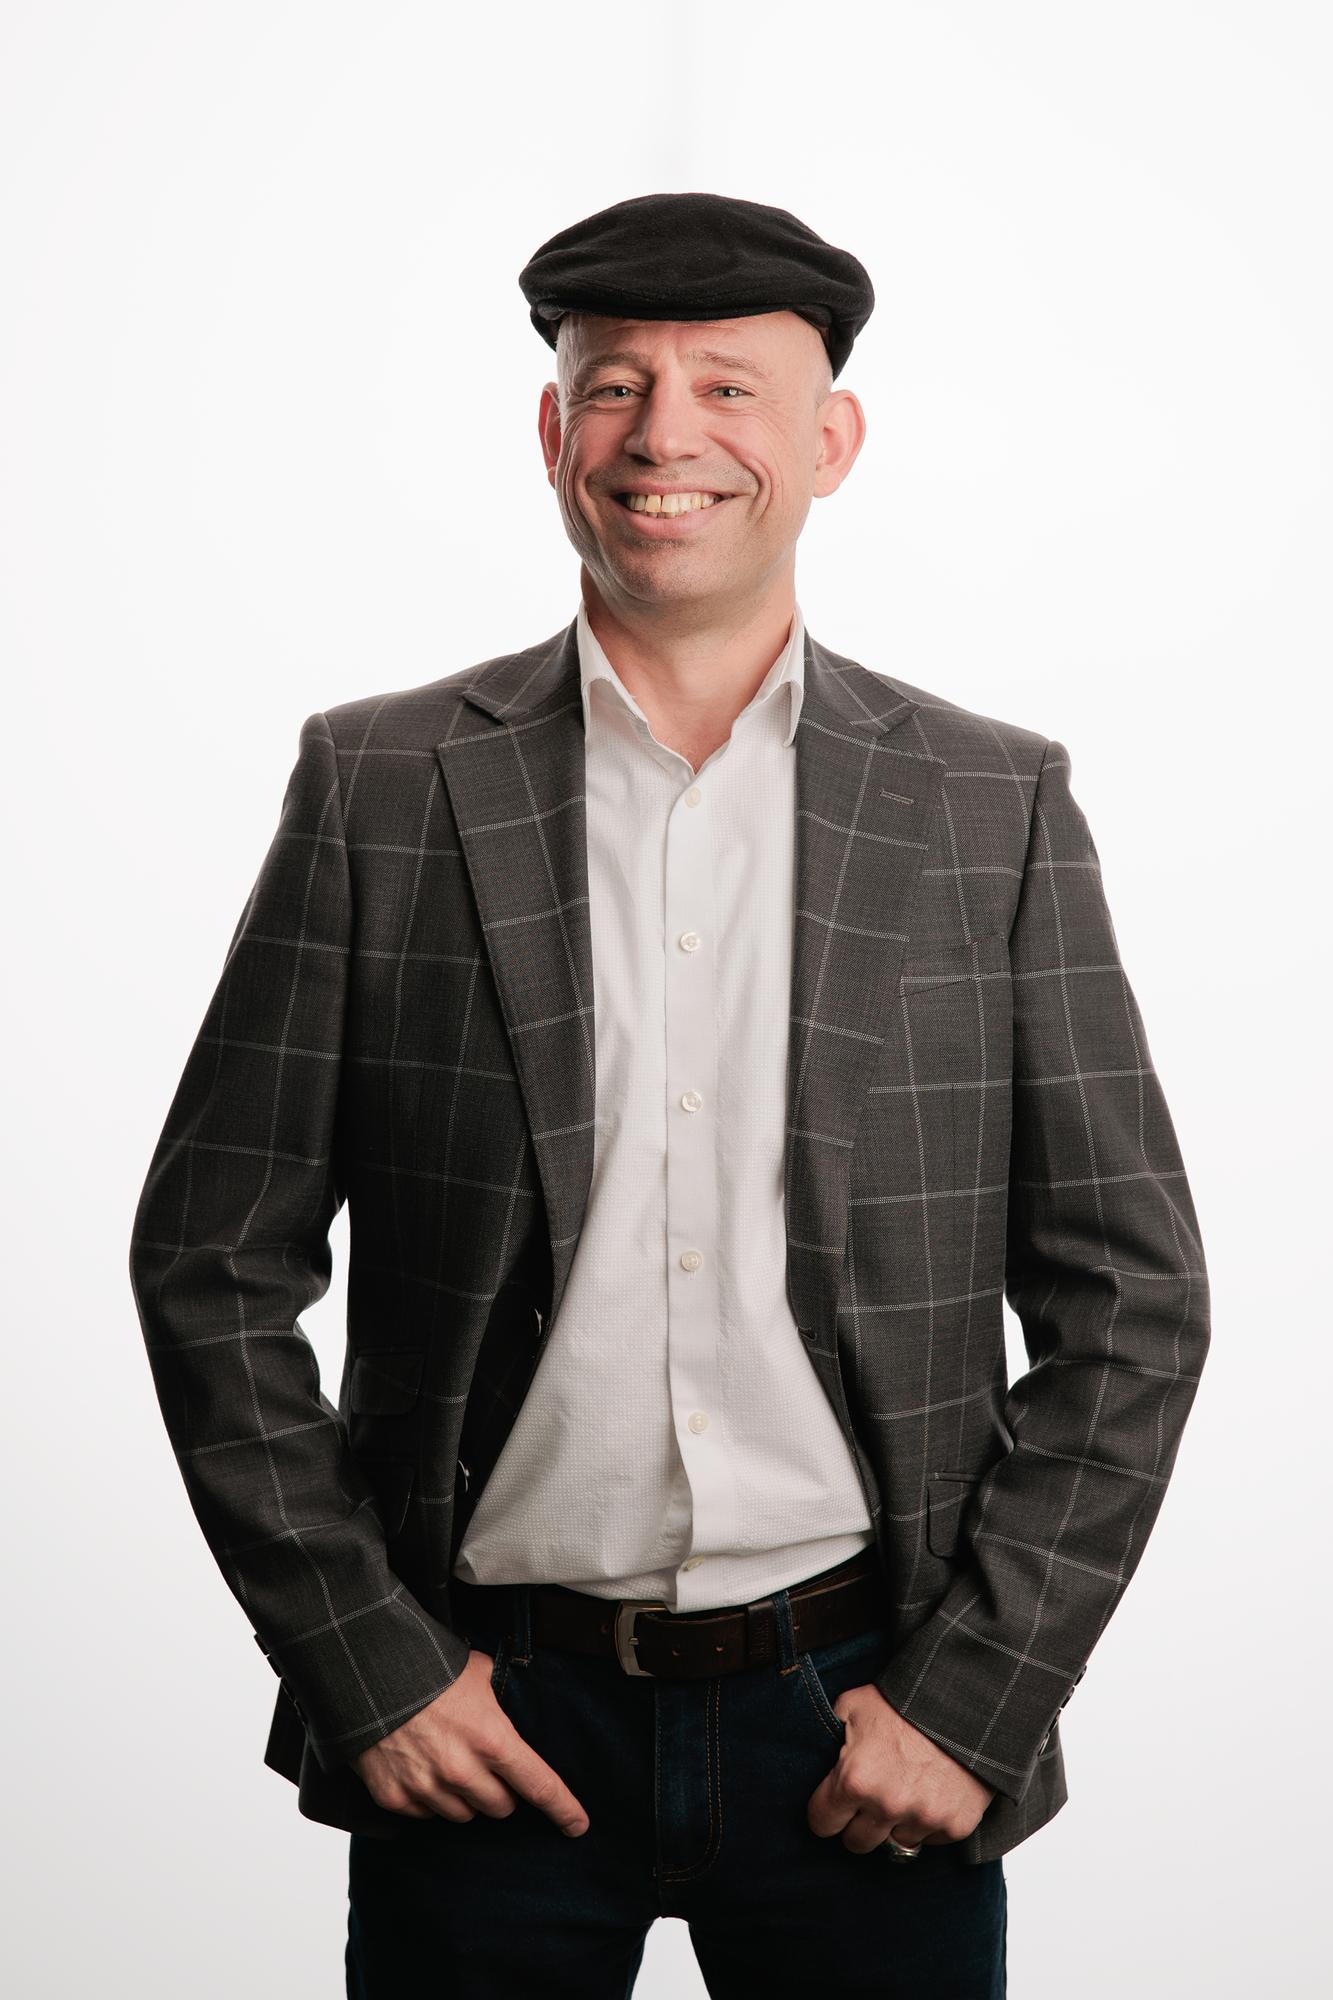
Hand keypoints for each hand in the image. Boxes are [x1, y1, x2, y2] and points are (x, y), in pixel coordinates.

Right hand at [352, 1647, 589, 1836]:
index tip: (578, 1826)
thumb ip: (500, 1700)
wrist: (365, 1674)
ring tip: (448, 1761)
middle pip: (501, 1808)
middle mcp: (462, 1772)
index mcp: (492, 1739)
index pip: (539, 1786)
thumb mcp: (478, 1673)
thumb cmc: (429, 1668)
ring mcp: (426, 1789)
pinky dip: (428, 1799)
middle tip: (487, 1766)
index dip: (563, 1809)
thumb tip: (514, 1710)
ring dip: (464, 1797)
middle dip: (500, 1791)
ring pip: (464, 1816)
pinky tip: (419, 1767)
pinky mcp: (395, 1798)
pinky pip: (426, 1815)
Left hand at [806, 1680, 995, 1853]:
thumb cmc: (904, 1701)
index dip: (826, 1810)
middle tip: (870, 1797)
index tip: (835, 1802)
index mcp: (855, 1780)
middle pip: (856, 1843)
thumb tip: (815, 1754)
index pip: (822, 1823)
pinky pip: (930, 1840)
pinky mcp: (954, 1826)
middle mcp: (887, 1806)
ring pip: (894, 1844)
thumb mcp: (854, 1705)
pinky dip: (928, 1823)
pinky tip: (930, 1793)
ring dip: (895, 1824)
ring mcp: (923, 1819)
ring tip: (904, 1790)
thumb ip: (831, 1736)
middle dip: (858, 1822)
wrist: (964, 1701)